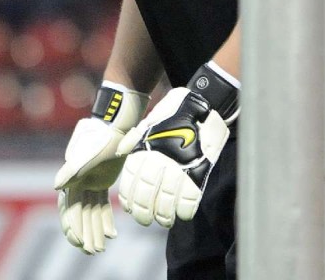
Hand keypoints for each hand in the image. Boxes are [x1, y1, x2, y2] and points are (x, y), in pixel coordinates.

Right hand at [54, 86, 148, 253]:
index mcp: (70, 179)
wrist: (115, 126)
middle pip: (80, 214)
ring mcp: (89, 183)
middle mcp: (77, 183)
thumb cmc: (99, 139)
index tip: (78, 242)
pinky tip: (112, 233)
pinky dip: (105, 219)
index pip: (68, 209)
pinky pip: (101, 205)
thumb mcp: (86, 154)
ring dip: (95, 230)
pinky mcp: (102, 181)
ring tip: (101, 248)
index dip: (72, 226)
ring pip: (91, 212)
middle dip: (85, 234)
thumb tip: (57, 187)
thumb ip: (72, 170)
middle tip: (92, 252)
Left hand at [116, 86, 229, 227]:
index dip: (129, 198)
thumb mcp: (151, 120)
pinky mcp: (199, 171)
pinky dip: (184, 210)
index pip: (132, 180)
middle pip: (147, 194)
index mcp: (146, 148)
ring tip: (163, 221)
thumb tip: (119, 152)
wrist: (205, 103)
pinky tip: (182, 214)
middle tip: (145, 219)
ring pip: (166, 201)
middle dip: (144, 212)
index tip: (129, 208)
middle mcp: (160, 160)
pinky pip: (189, 199)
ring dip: (163, 215)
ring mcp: (180, 167)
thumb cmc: (176, 111)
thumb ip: (134, 138)